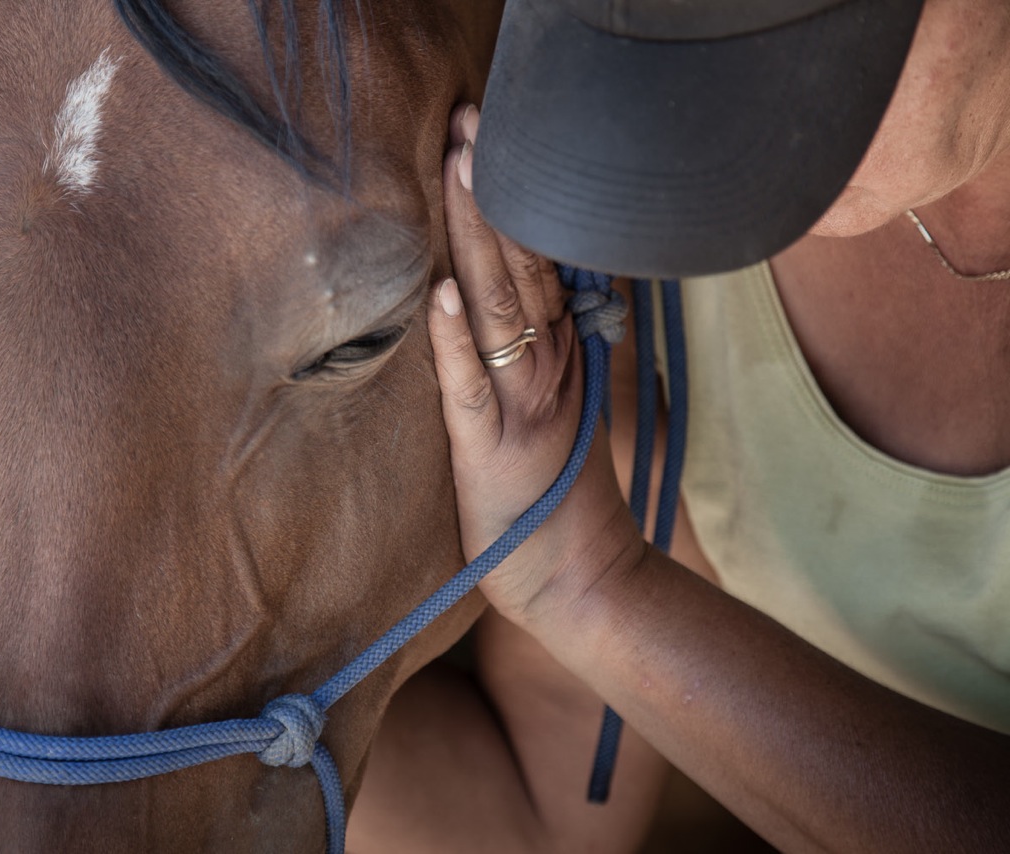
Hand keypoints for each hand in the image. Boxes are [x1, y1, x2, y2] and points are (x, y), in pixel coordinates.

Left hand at [428, 105, 639, 623]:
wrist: (585, 582)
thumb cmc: (561, 498)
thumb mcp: (563, 411)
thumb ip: (548, 354)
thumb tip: (523, 298)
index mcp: (561, 356)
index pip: (540, 260)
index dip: (514, 198)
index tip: (490, 137)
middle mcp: (548, 370)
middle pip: (520, 265)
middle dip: (490, 191)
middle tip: (470, 121)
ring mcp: (523, 408)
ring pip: (498, 308)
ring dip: (474, 237)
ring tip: (456, 170)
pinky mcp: (490, 453)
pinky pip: (468, 388)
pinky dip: (453, 340)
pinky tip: (440, 292)